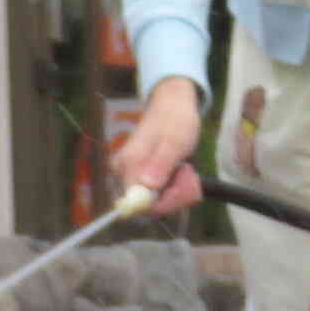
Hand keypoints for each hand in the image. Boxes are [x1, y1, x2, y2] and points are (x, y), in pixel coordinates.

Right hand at [110, 79, 203, 215]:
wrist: (171, 105)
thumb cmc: (175, 120)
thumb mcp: (175, 141)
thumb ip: (161, 164)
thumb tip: (147, 186)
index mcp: (128, 164)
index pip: (138, 204)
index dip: (164, 203)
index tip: (182, 187)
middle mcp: (122, 172)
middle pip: (145, 206)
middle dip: (172, 196)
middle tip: (188, 175)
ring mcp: (127, 174)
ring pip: (151, 201)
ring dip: (174, 191)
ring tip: (184, 170)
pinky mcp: (134, 175)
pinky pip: (153, 193)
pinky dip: (170, 187)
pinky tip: (177, 172)